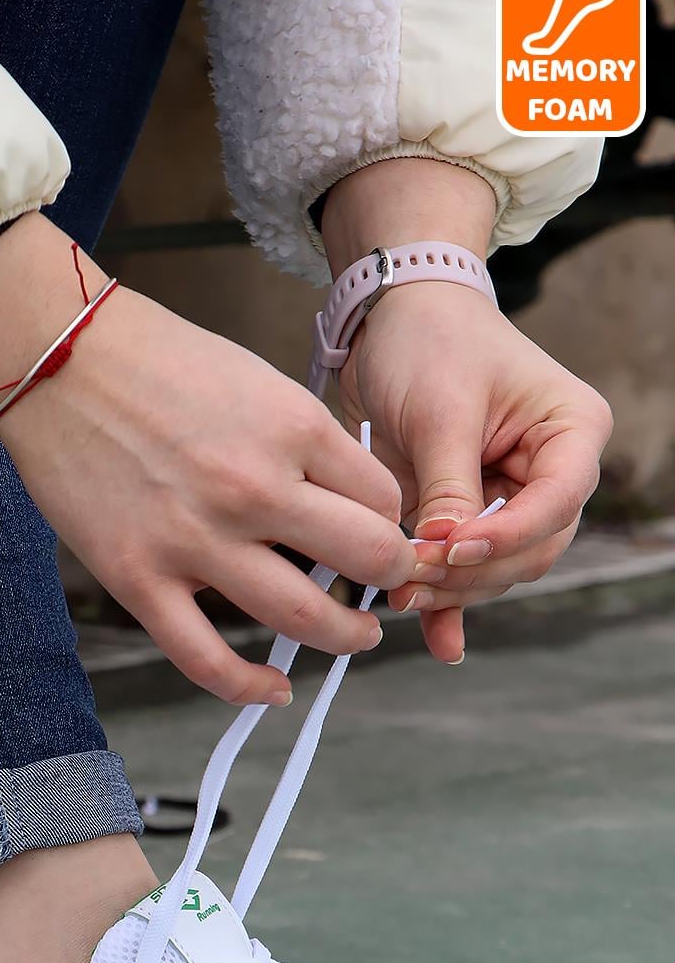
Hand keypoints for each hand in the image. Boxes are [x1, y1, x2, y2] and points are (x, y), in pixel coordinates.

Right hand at [0, 213, 415, 704]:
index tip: (382, 533)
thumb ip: (302, 442)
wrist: (53, 357)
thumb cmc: (152, 359)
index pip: (383, 499)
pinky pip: (206, 659)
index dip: (392, 522)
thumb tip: (343, 502)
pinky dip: (249, 687)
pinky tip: (274, 690)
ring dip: (343, 636)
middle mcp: (255, 488)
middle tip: (386, 587)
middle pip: (367, 559)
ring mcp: (196, 540)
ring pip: (301, 617)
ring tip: (352, 636)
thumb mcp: (254, 380)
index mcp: (292, 427)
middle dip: (390, 579)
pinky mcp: (139, 578)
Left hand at [338, 283, 611, 662]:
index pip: (556, 503)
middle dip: (472, 570)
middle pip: (531, 549)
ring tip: (398, 596)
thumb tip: (443, 551)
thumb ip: (448, 484)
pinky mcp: (466, 515)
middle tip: (409, 577)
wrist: (391, 321)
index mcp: (570, 433)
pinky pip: (468, 571)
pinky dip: (451, 604)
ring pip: (498, 569)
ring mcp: (509, 498)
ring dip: (453, 590)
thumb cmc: (431, 342)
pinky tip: (439, 642)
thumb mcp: (441, 410)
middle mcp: (550, 472)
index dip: (506, 535)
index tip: (450, 548)